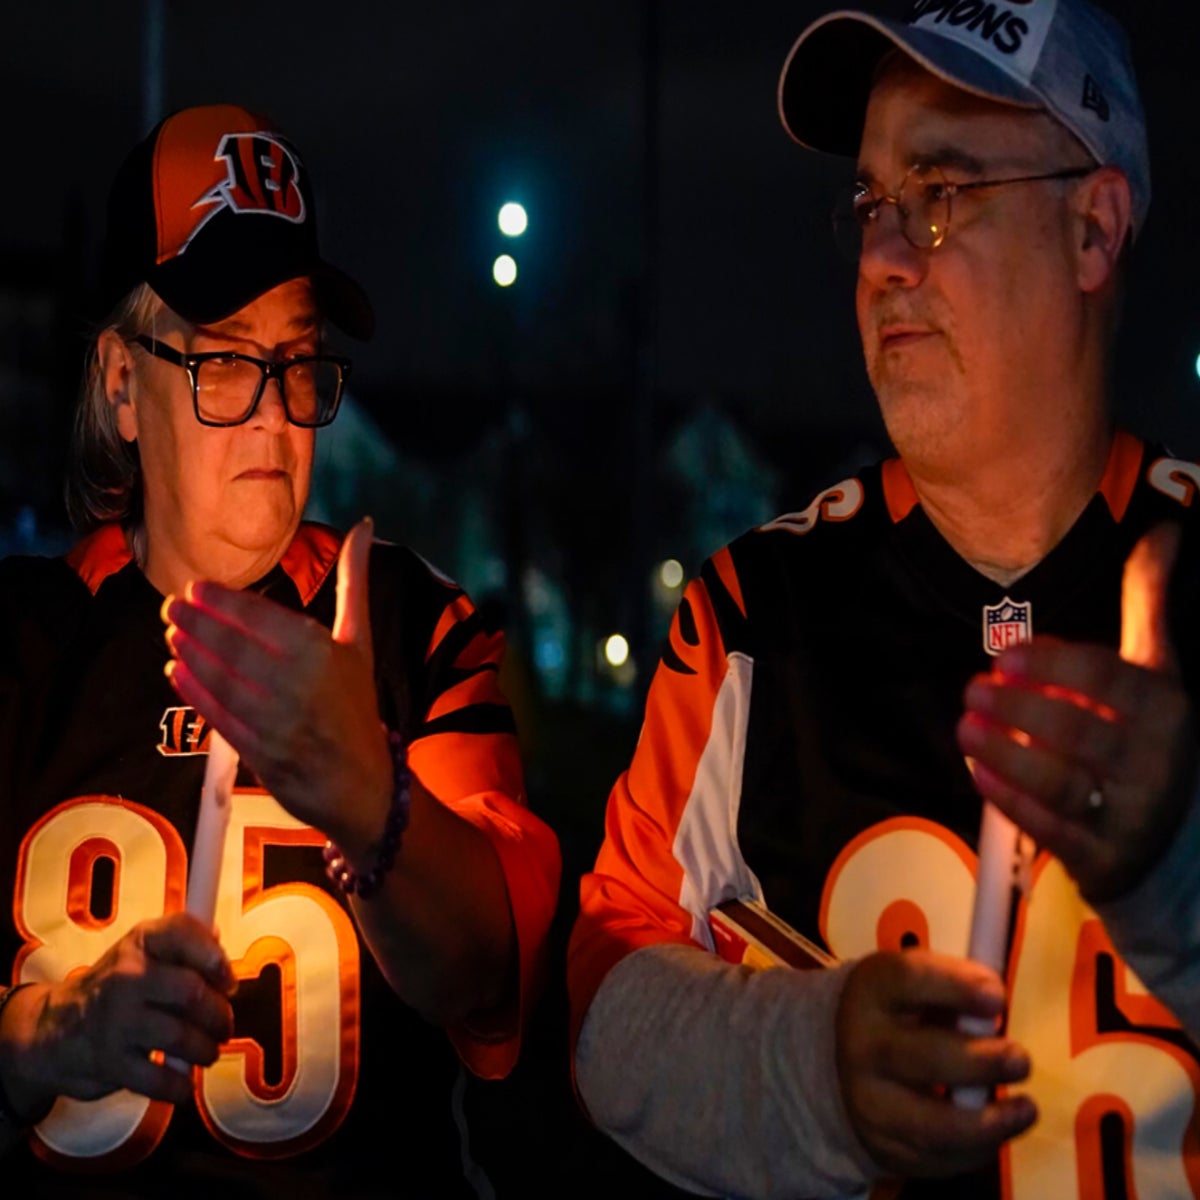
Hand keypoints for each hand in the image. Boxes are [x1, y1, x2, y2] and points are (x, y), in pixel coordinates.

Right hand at [10, 912, 234, 1109]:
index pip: (182, 932)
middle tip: (223, 1026)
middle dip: (219, 1014)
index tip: (228, 982)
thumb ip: (183, 945)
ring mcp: (117, 1021)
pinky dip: (180, 1086)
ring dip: (206, 1049)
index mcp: (141, 942)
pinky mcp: (110, 1062)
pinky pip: (159, 1079)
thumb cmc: (115, 987)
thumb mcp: (143, 952)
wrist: (53, 1030)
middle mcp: (126, 976)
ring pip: (180, 1036)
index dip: (215, 958)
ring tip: (208, 1052)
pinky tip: (185, 1083)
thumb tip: (219, 942)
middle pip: (192, 992)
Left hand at [162, 518, 391, 847]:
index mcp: (323, 652)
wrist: (361, 782)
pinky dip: (193, 691)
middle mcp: (299, 685)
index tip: (195, 587)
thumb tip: (364, 523)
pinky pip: (217, 714)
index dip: (222, 602)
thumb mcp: (359, 640)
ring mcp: (276, 721)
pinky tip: (175, 670)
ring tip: (172, 632)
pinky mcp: (258, 751)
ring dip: (191, 653)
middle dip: (197, 623)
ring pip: (221, 679)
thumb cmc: (355, 704)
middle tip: (171, 605)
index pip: (262, 618)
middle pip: (234, 647)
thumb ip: (355, 581)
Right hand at [836, 950, 1035, 1178]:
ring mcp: (868, 1104)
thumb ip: (955, 984)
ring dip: (990, 1122)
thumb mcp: (915, 983)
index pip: (908, 980)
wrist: (841, 1062)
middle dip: (982, 1062)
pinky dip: (977, 1149)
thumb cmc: (899, 1013)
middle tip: (1020, 1060)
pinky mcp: (883, 1148)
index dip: (956, 988)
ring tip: (1026, 1109)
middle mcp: (862, 1046)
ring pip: (934, 1126)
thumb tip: (995, 1001)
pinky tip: (997, 1129)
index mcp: (871, 991)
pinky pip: (939, 1159)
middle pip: (925, 1058)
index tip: (998, 998)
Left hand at [957, 524, 1196, 902]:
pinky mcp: (1101, 857)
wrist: (1170, 840)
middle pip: (1080, 731)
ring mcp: (1131, 815)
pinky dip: (1010, 799)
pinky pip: (1050, 827)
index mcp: (1168, 711)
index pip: (1112, 680)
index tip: (1007, 656)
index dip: (1056, 665)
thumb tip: (1164, 528)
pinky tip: (979, 773)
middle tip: (971, 691)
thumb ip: (1148, 605)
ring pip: (1061, 781)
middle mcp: (1158, 764)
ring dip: (1005, 753)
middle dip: (1020, 709)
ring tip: (965, 728)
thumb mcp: (1156, 672)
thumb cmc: (1146, 739)